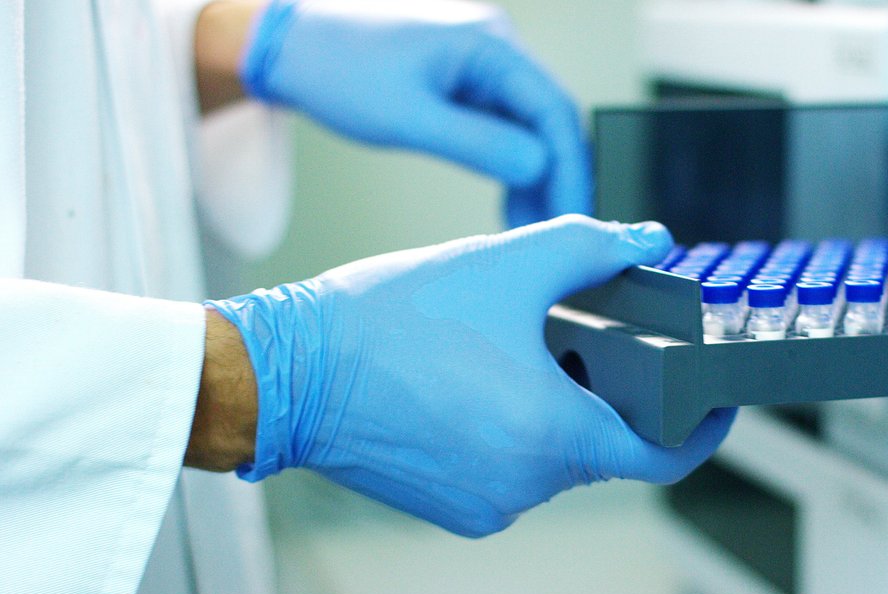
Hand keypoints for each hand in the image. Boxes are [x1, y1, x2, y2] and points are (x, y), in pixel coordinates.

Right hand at [207, 216, 734, 536]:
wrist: (286, 371)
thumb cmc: (387, 320)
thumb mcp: (507, 264)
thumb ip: (593, 247)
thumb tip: (650, 238)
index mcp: (552, 436)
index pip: (662, 457)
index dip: (701, 429)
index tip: (717, 400)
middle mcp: (524, 485)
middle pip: (604, 444)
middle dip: (608, 392)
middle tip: (588, 336)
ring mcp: (486, 504)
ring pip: (555, 454)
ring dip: (556, 406)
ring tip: (520, 348)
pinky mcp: (451, 507)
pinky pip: (511, 467)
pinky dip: (515, 428)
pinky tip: (480, 380)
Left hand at [241, 0, 590, 226]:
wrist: (293, 46)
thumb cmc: (337, 69)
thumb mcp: (408, 117)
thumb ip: (478, 144)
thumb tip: (538, 169)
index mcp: (488, 44)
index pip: (553, 110)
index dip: (569, 169)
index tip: (571, 217)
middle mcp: (495, 48)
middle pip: (550, 120)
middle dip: (558, 178)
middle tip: (559, 232)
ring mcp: (483, 65)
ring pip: (531, 128)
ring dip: (537, 178)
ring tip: (532, 229)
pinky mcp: (467, 83)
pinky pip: (506, 127)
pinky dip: (512, 167)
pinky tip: (512, 204)